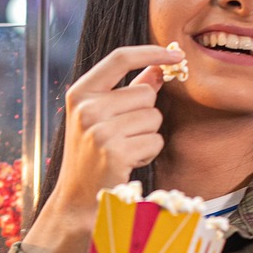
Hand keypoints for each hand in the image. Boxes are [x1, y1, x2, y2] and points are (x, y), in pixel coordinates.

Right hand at [23, 45, 177, 252]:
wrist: (76, 200)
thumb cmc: (92, 156)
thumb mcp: (101, 118)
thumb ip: (129, 90)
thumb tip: (159, 68)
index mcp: (80, 93)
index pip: (120, 58)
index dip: (151, 52)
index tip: (176, 54)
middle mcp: (87, 108)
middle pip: (145, 94)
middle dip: (146, 115)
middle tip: (124, 136)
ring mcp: (99, 130)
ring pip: (154, 118)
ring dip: (147, 136)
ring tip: (124, 150)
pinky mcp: (115, 152)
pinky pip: (154, 140)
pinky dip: (148, 153)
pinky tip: (128, 163)